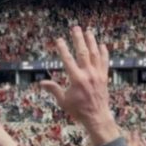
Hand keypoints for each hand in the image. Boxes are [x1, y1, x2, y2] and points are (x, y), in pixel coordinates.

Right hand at [39, 27, 115, 143]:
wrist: (97, 117)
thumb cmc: (79, 110)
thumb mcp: (63, 101)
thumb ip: (53, 89)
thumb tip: (41, 82)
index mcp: (76, 79)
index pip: (68, 59)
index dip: (63, 48)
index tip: (59, 39)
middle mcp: (88, 74)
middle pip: (83, 52)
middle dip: (78, 39)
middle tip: (75, 28)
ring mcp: (98, 74)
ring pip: (95, 54)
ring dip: (91, 41)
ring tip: (88, 31)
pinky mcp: (104, 77)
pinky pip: (105, 62)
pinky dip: (104, 52)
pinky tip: (102, 45)